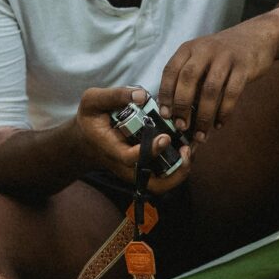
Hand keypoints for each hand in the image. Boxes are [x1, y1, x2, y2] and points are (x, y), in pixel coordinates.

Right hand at [75, 86, 191, 192]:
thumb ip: (115, 96)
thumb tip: (142, 95)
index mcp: (111, 149)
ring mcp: (137, 170)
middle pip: (153, 182)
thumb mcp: (93, 100)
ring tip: (191, 146)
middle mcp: (126, 166)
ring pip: (163, 183)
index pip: (130, 159)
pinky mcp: (145, 168)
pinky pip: (165, 174)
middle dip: (175, 170)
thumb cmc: (92, 118)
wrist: (87, 139)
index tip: (164, 138)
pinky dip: (179, 163)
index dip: (149, 151)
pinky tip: (187, 144)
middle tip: (188, 148)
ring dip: (181, 169)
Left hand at [158, 19, 276, 135]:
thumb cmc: (224, 54)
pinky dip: (224, 111)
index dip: (166, 94)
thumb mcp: (202, 57)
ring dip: (204, 115)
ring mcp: (226, 57)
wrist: (257, 36)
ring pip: (210, 89)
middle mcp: (205, 50)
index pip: (171, 70)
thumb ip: (189, 77)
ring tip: (201, 132)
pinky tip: (220, 124)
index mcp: (189, 48)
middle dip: (182, 105)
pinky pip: (232, 92)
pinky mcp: (244, 66)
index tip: (165, 115)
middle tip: (182, 126)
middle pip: (188, 79)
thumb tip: (174, 110)